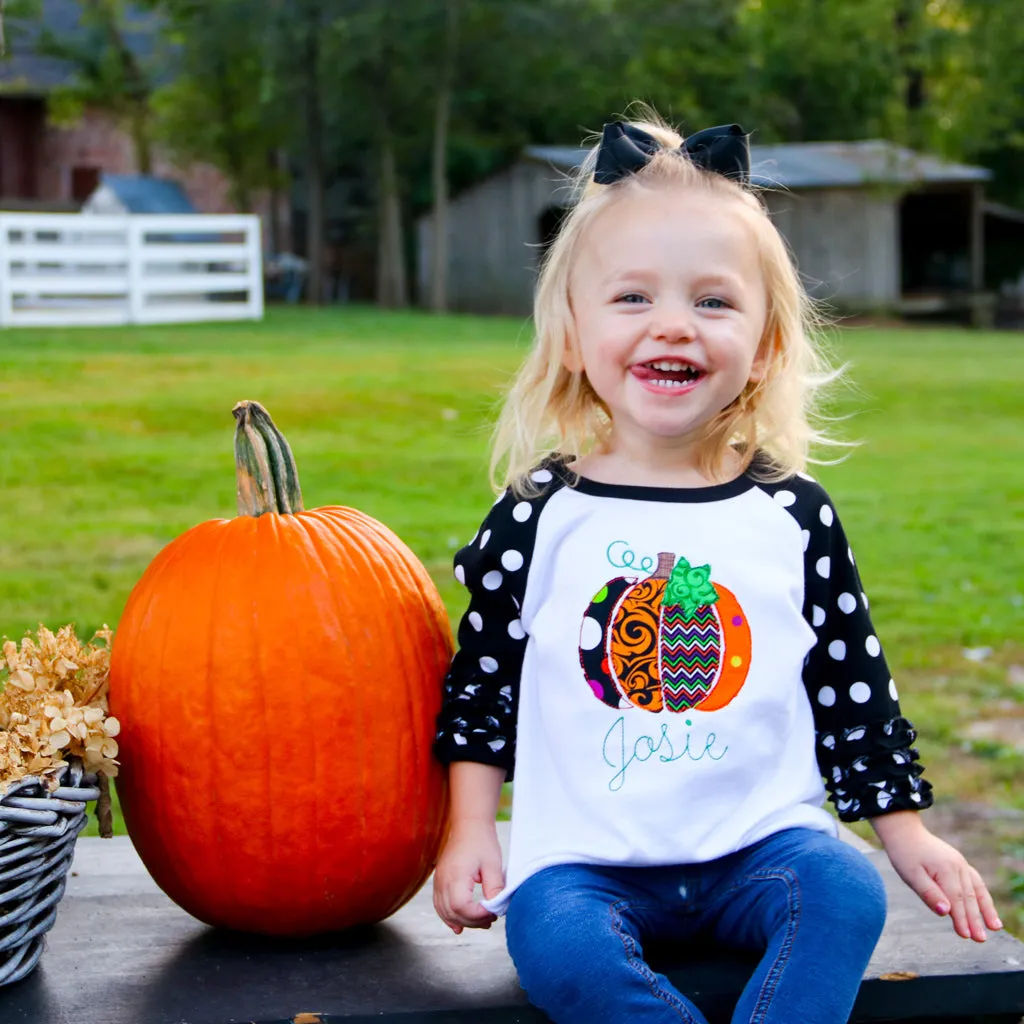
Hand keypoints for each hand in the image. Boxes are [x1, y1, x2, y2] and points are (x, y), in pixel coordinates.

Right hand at [432, 818, 504, 934]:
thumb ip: (495, 889)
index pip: (461, 907)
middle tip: (492, 918)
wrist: (469, 825)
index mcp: (456, 875)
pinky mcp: (439, 881)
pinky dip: (449, 917)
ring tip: (482, 922)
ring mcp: (438, 881)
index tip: (493, 912)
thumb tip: (497, 909)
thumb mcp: (493, 865)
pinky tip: (460, 925)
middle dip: (473, 922)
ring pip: (444, 912)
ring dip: (463, 922)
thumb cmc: (482, 841)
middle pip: (452, 913)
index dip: (478, 915)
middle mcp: (443, 880)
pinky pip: (440, 905)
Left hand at [874, 812, 1002, 941]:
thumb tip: (946, 912)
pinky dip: (983, 895)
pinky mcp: (959, 863)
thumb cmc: (904, 854)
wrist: (904, 831)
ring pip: (976, 889)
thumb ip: (929, 893)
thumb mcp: (910, 875)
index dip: (962, 919)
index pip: (956, 899)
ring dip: (986, 909)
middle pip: (969, 897)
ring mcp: (961, 863)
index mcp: (946, 869)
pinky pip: (975, 881)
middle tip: (981, 939)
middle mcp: (958, 866)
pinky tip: (987, 907)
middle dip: (975, 919)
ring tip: (995, 927)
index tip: (966, 936)